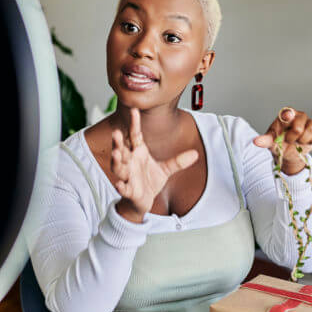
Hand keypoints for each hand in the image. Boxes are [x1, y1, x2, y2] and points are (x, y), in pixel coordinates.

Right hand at [111, 107, 198, 221]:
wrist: (143, 201)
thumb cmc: (149, 182)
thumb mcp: (166, 170)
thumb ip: (178, 161)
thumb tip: (195, 154)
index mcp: (138, 153)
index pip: (134, 136)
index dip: (134, 124)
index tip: (134, 111)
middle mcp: (130, 163)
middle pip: (121, 150)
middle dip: (118, 142)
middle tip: (116, 132)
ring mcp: (127, 177)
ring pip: (119, 167)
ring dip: (116, 160)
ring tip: (117, 154)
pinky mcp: (128, 191)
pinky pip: (123, 188)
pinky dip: (121, 186)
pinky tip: (119, 184)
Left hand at [252, 107, 311, 174]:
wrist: (288, 153)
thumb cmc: (278, 142)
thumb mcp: (270, 142)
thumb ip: (264, 141)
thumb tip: (256, 142)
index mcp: (286, 115)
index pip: (288, 112)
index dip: (288, 114)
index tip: (287, 116)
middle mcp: (299, 116)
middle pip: (299, 126)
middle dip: (293, 137)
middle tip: (288, 140)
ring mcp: (309, 122)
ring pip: (311, 130)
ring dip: (303, 141)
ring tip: (297, 142)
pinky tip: (305, 143)